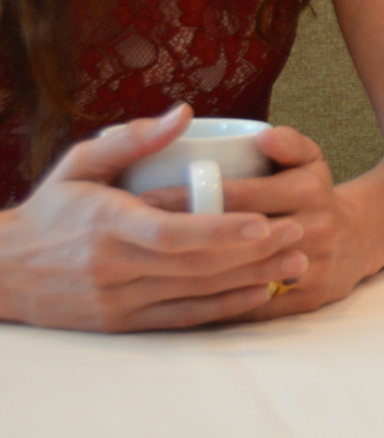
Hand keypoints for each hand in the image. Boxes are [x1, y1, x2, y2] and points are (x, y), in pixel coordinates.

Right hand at [0, 105, 307, 331]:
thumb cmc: (51, 208)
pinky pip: (181, 319)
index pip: (172, 233)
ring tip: (296, 262)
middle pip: (195, 266)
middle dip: (252, 252)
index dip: (221, 230)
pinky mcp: (121, 324)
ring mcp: (117, 301)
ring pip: (195, 294)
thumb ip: (134, 140)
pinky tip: (260, 293)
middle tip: (300, 234)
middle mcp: (112, 268)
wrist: (2, 273)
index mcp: (106, 225)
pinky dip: (223, 309)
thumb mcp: (80, 164)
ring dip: (250, 280)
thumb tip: (186, 113)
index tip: (265, 220)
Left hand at [154, 127, 378, 320]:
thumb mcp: (311, 159)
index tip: (141, 199)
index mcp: (309, 189)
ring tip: (145, 270)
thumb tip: (260, 135)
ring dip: (193, 274)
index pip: (237, 194)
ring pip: (243, 275)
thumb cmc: (316, 195)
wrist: (360, 240)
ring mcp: (314, 266)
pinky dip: (217, 305)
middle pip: (236, 238)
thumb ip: (288, 142)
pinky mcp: (309, 300)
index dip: (187, 197)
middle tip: (131, 237)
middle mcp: (315, 227)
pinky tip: (180, 301)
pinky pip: (254, 306)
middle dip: (180, 237)